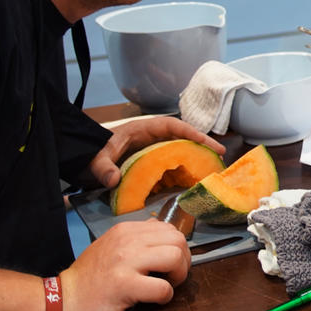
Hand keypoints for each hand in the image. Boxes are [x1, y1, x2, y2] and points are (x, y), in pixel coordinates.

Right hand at [59, 220, 190, 310]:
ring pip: (175, 257)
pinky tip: (156, 300)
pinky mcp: (123, 285)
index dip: (177, 247)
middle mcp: (126, 240)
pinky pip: (162, 287)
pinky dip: (166, 296)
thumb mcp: (111, 247)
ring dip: (179, 275)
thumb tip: (163, 233)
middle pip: (177, 240)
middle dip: (183, 260)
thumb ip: (136, 239)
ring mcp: (124, 262)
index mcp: (125, 230)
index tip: (170, 264)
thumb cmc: (89, 279)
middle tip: (173, 277)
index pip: (169, 229)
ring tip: (167, 286)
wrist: (60, 303)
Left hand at [88, 116, 225, 188]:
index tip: (207, 143)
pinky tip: (190, 183)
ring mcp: (156, 149)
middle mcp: (155, 138)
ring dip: (196, 159)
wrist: (90, 154)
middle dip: (202, 146)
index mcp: (146, 129)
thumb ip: (103, 167)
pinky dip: (182, 172)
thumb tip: (113, 180)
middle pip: (184, 138)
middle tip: (220, 156)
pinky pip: (172, 165)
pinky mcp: (154, 161)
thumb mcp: (98, 157)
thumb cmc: (97, 150)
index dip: (193, 133)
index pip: (174, 127)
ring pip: (181, 152)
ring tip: (211, 170)